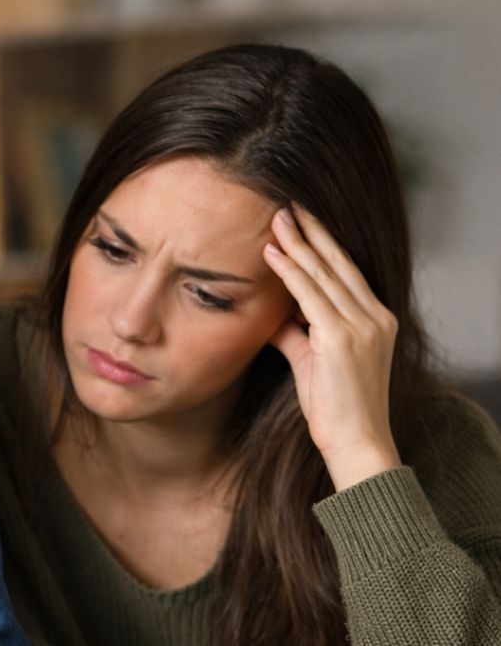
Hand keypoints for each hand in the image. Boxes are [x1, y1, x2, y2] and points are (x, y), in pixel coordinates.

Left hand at [263, 205, 400, 490]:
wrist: (356, 443)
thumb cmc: (335, 407)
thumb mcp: (313, 361)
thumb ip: (295, 333)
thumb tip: (272, 315)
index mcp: (376, 319)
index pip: (346, 271)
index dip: (323, 243)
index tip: (301, 219)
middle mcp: (375, 317)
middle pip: (338, 264)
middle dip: (311, 232)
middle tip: (286, 204)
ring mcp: (362, 326)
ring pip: (324, 274)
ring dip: (297, 243)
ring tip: (276, 218)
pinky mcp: (342, 338)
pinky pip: (310, 296)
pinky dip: (290, 272)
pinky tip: (272, 253)